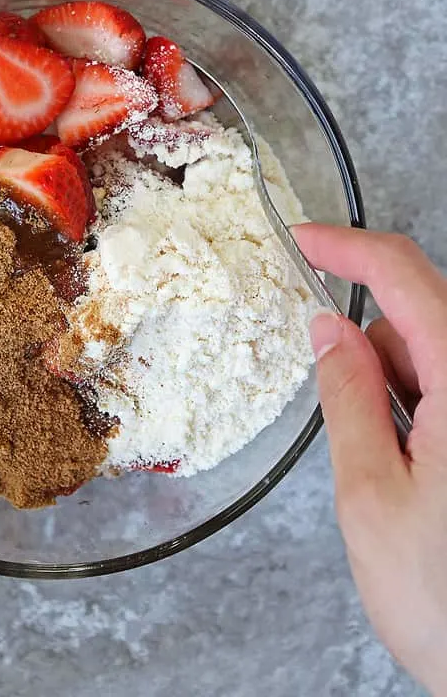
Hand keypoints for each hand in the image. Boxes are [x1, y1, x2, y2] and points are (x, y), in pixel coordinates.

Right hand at [294, 224, 446, 696]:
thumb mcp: (371, 495)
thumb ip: (349, 398)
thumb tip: (328, 329)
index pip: (406, 277)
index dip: (348, 249)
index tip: (303, 240)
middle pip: (423, 315)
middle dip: (369, 344)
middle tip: (345, 407)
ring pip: (436, 354)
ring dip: (396, 385)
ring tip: (393, 467)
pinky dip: (419, 408)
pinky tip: (418, 470)